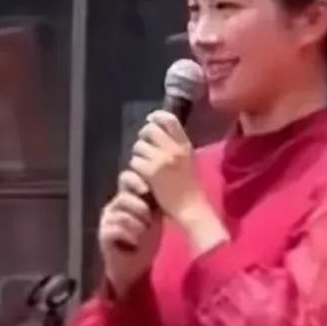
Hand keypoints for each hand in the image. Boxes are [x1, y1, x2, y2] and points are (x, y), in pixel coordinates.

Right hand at [98, 169, 162, 296]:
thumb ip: (155, 202)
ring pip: (121, 215)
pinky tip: (135, 243)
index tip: (146, 190)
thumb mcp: (155, 218)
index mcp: (127, 198)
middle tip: (149, 221)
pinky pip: (116, 229)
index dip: (136, 180)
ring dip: (137, 225)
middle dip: (140, 208)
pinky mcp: (103, 235)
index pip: (126, 178)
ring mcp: (106, 221)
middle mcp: (114, 207)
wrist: (135, 267)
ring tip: (143, 234)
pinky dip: (130, 236)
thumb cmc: (146, 241)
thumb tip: (164, 185)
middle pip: (123, 197)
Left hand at [130, 110, 227, 252]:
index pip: (169, 119)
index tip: (150, 121)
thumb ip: (177, 147)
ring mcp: (162, 160)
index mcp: (185, 145)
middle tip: (144, 147)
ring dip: (138, 155)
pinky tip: (142, 177)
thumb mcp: (188, 161)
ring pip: (139, 147)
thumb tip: (160, 134)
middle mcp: (173, 149)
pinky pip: (135, 162)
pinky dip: (136, 169)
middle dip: (143, 137)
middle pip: (150, 130)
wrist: (191, 208)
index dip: (156, 117)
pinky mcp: (151, 172)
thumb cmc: (190, 189)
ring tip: (144, 166)